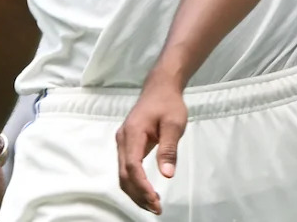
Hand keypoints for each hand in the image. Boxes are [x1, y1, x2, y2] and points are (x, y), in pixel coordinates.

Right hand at [115, 77, 188, 214]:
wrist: (160, 87)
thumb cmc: (168, 103)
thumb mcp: (174, 124)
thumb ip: (168, 149)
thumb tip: (167, 174)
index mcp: (133, 133)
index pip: (132, 167)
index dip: (142, 186)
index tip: (155, 200)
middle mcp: (123, 139)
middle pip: (124, 175)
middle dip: (138, 194)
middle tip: (156, 208)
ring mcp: (122, 142)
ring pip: (123, 174)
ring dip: (135, 192)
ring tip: (153, 204)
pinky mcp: (126, 144)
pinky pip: (126, 168)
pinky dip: (135, 183)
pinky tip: (147, 191)